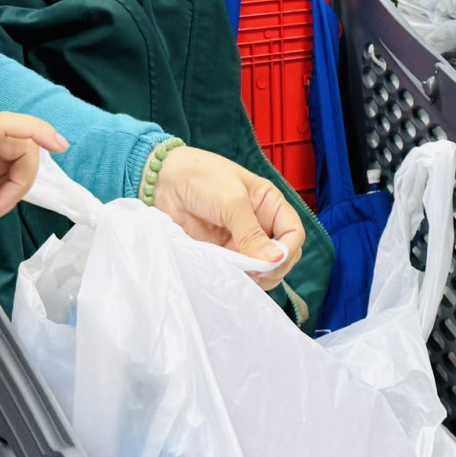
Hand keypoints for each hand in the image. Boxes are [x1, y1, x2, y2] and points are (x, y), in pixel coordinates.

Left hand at [149, 145, 304, 290]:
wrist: (162, 182)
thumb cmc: (201, 177)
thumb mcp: (232, 200)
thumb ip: (252, 233)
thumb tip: (274, 260)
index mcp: (269, 205)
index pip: (293, 233)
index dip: (288, 250)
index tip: (273, 261)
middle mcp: (259, 225)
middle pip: (281, 256)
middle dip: (274, 268)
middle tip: (255, 272)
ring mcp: (240, 241)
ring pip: (260, 268)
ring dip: (255, 277)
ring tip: (240, 274)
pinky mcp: (221, 253)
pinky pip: (236, 272)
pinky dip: (236, 279)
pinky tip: (228, 277)